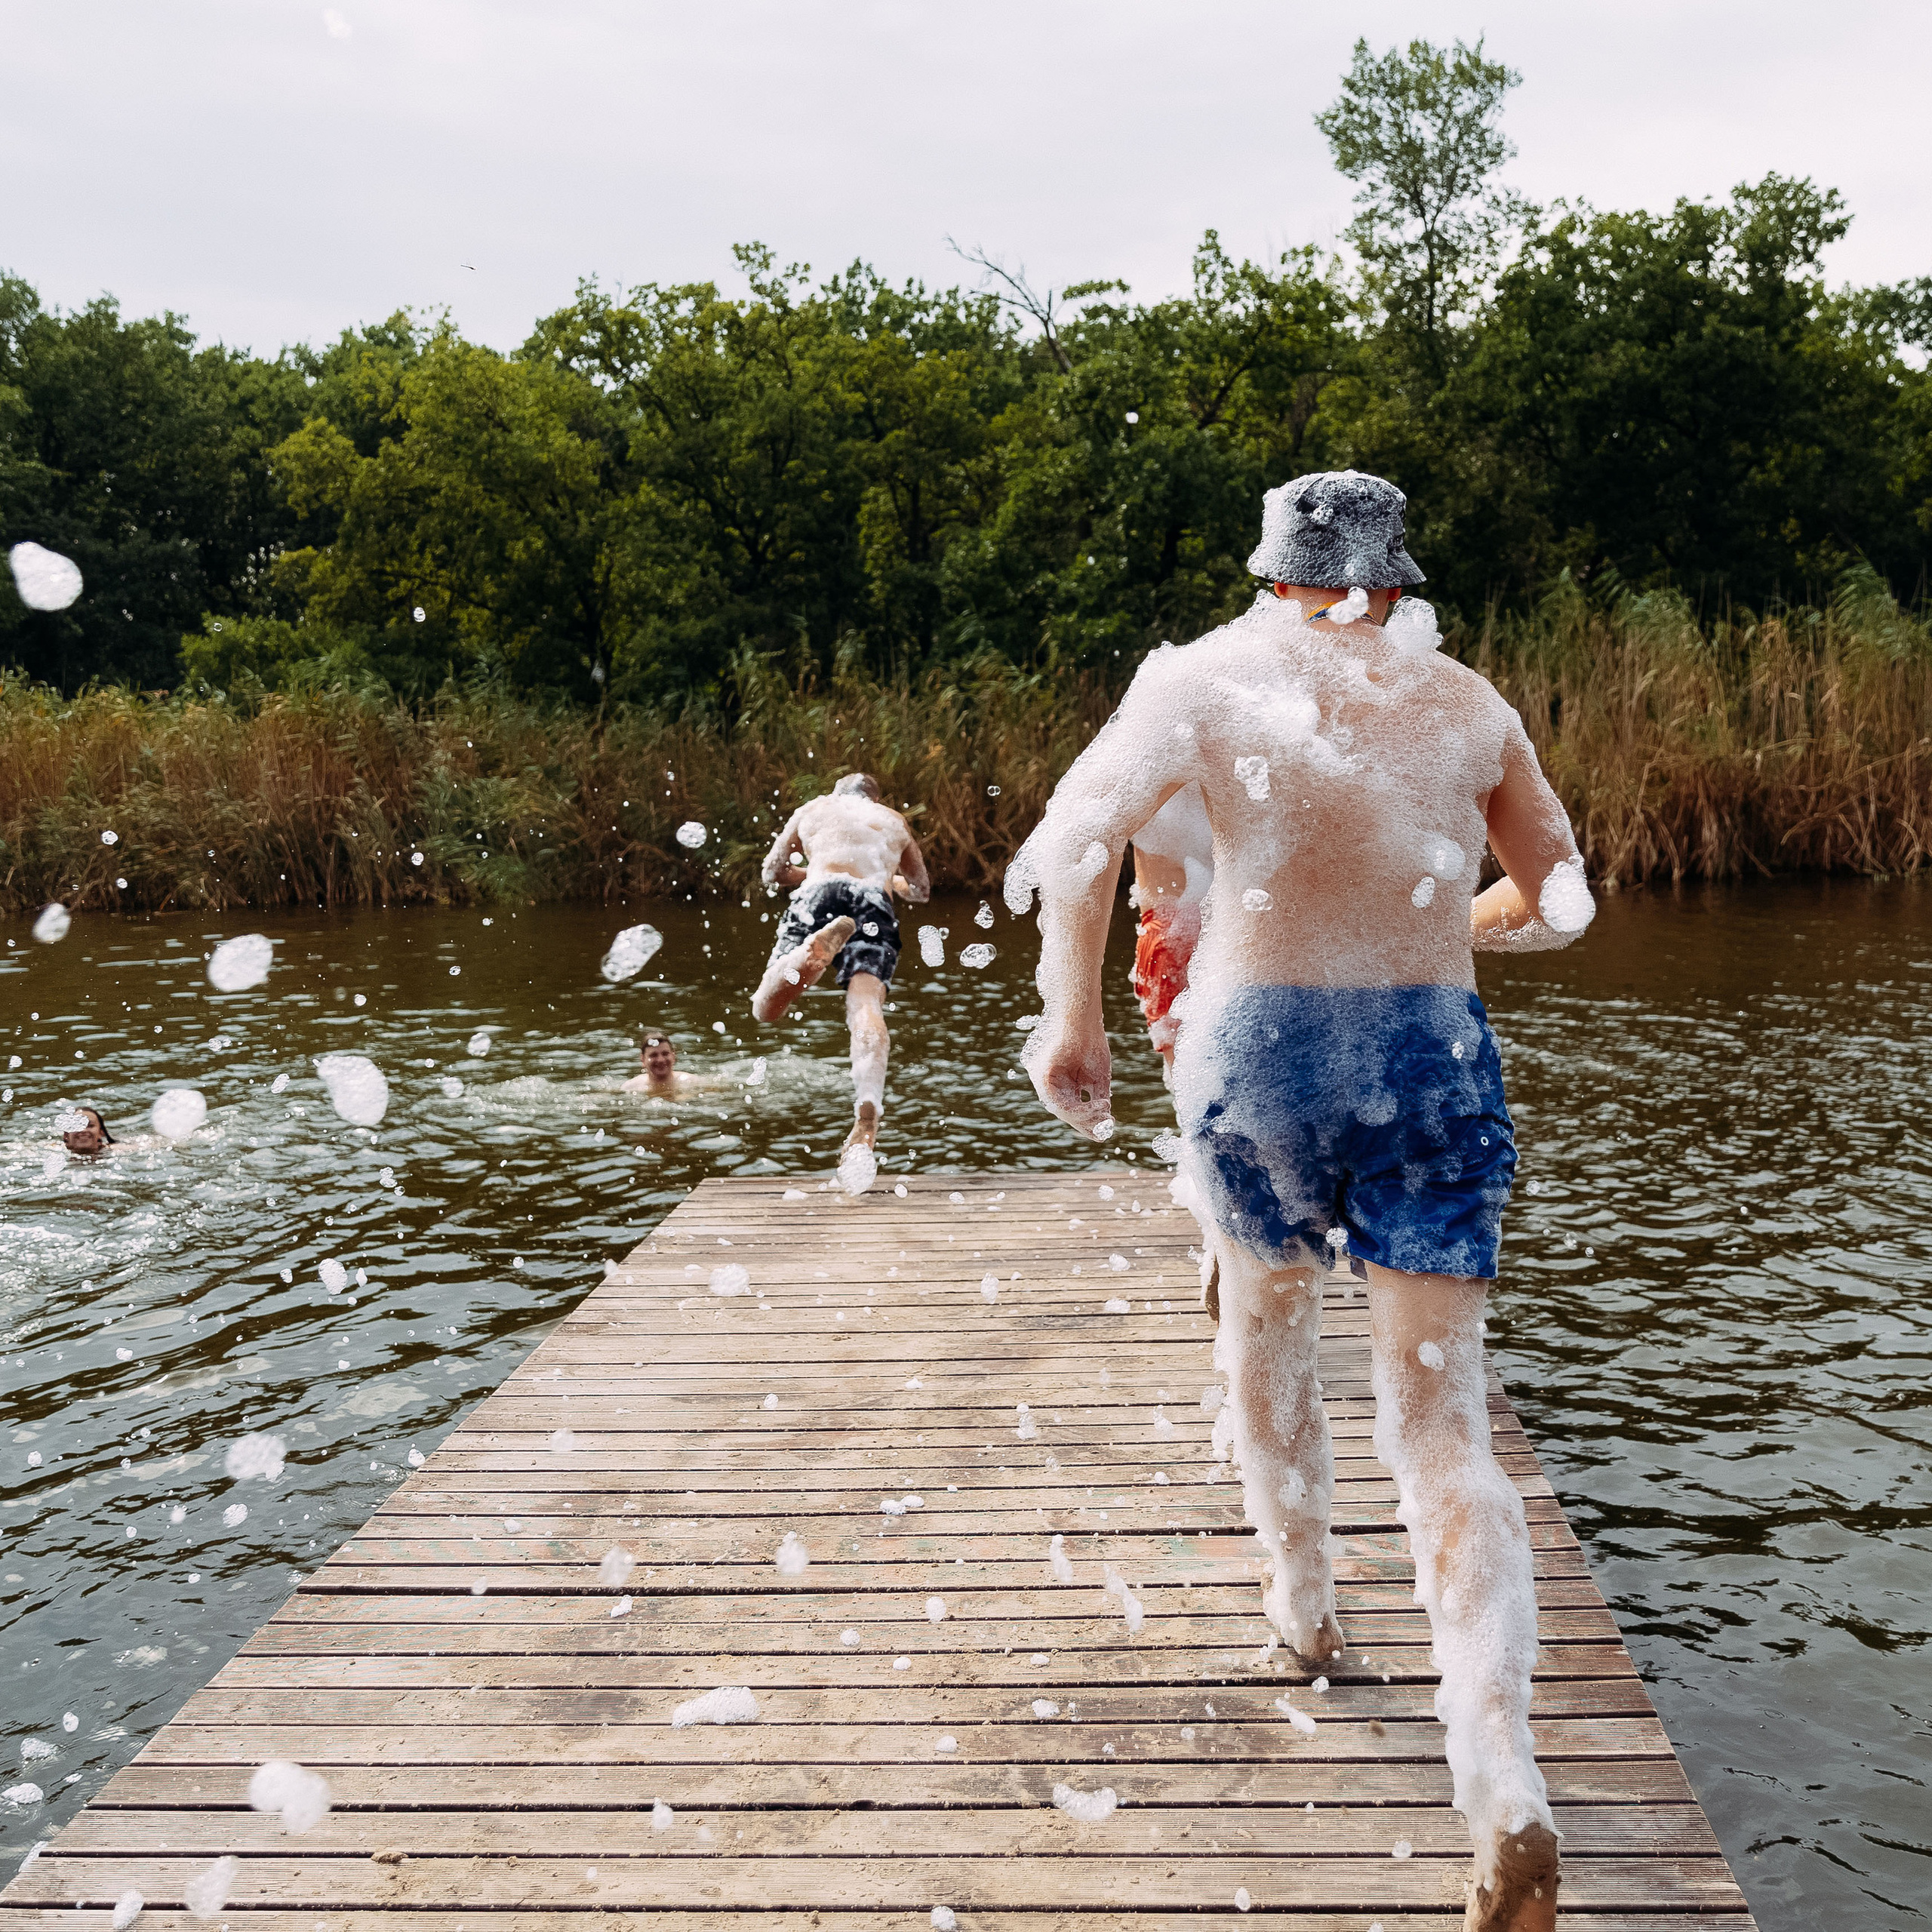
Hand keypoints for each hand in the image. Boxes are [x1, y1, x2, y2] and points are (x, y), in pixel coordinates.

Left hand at [1025, 1014, 1114, 1139]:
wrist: (1084, 1020)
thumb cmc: (1092, 1044)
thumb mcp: (1098, 1077)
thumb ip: (1098, 1098)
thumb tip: (1104, 1121)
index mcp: (1062, 1084)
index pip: (1072, 1108)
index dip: (1088, 1121)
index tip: (1107, 1127)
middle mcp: (1051, 1084)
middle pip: (1066, 1113)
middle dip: (1087, 1124)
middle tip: (1106, 1129)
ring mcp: (1045, 1081)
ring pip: (1062, 1111)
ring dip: (1085, 1117)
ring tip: (1104, 1114)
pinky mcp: (1044, 1077)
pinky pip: (1059, 1102)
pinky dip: (1079, 1108)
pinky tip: (1098, 1106)